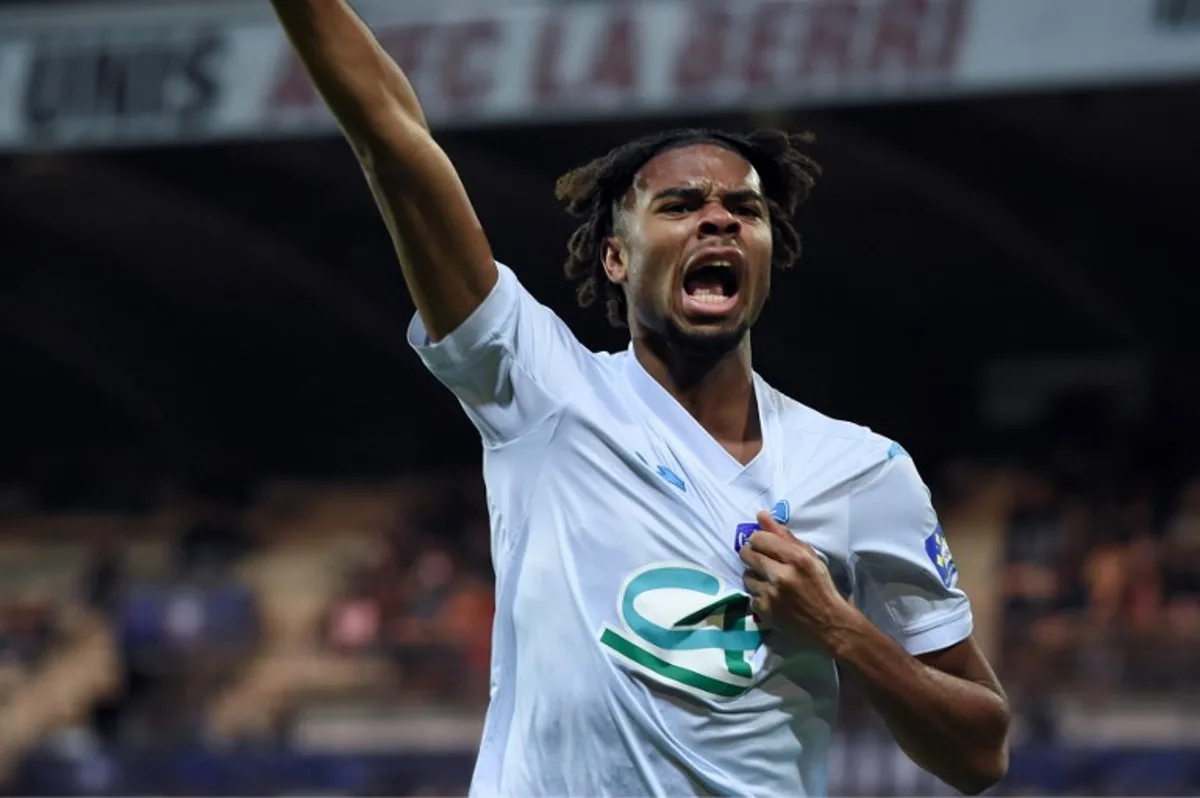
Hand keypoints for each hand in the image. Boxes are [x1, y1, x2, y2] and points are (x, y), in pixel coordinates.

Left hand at [738, 510, 857, 647]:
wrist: (830, 624)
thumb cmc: (821, 587)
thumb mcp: (809, 557)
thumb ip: (784, 535)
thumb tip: (760, 515)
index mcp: (797, 558)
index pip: (759, 538)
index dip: (758, 540)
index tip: (763, 545)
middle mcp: (782, 575)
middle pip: (747, 555)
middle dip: (751, 554)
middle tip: (761, 561)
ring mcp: (772, 595)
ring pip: (746, 576)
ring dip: (755, 577)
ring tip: (770, 581)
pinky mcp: (765, 611)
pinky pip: (750, 596)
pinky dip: (759, 596)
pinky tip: (773, 598)